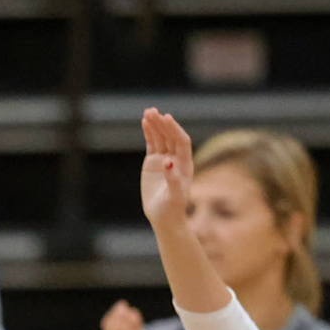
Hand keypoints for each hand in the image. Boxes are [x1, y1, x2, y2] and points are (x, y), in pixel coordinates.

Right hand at [140, 107, 194, 230]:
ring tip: (147, 112)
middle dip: (162, 124)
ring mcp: (164, 159)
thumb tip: (168, 161)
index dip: (174, 129)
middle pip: (170, 136)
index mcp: (185, 163)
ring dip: (155, 125)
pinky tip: (144, 122)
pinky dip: (149, 133)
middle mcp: (176, 158)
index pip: (181, 141)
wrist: (165, 217)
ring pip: (160, 138)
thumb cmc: (172, 208)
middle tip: (152, 112)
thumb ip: (173, 178)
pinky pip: (152, 144)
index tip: (166, 118)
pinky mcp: (153, 163)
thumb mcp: (174, 195)